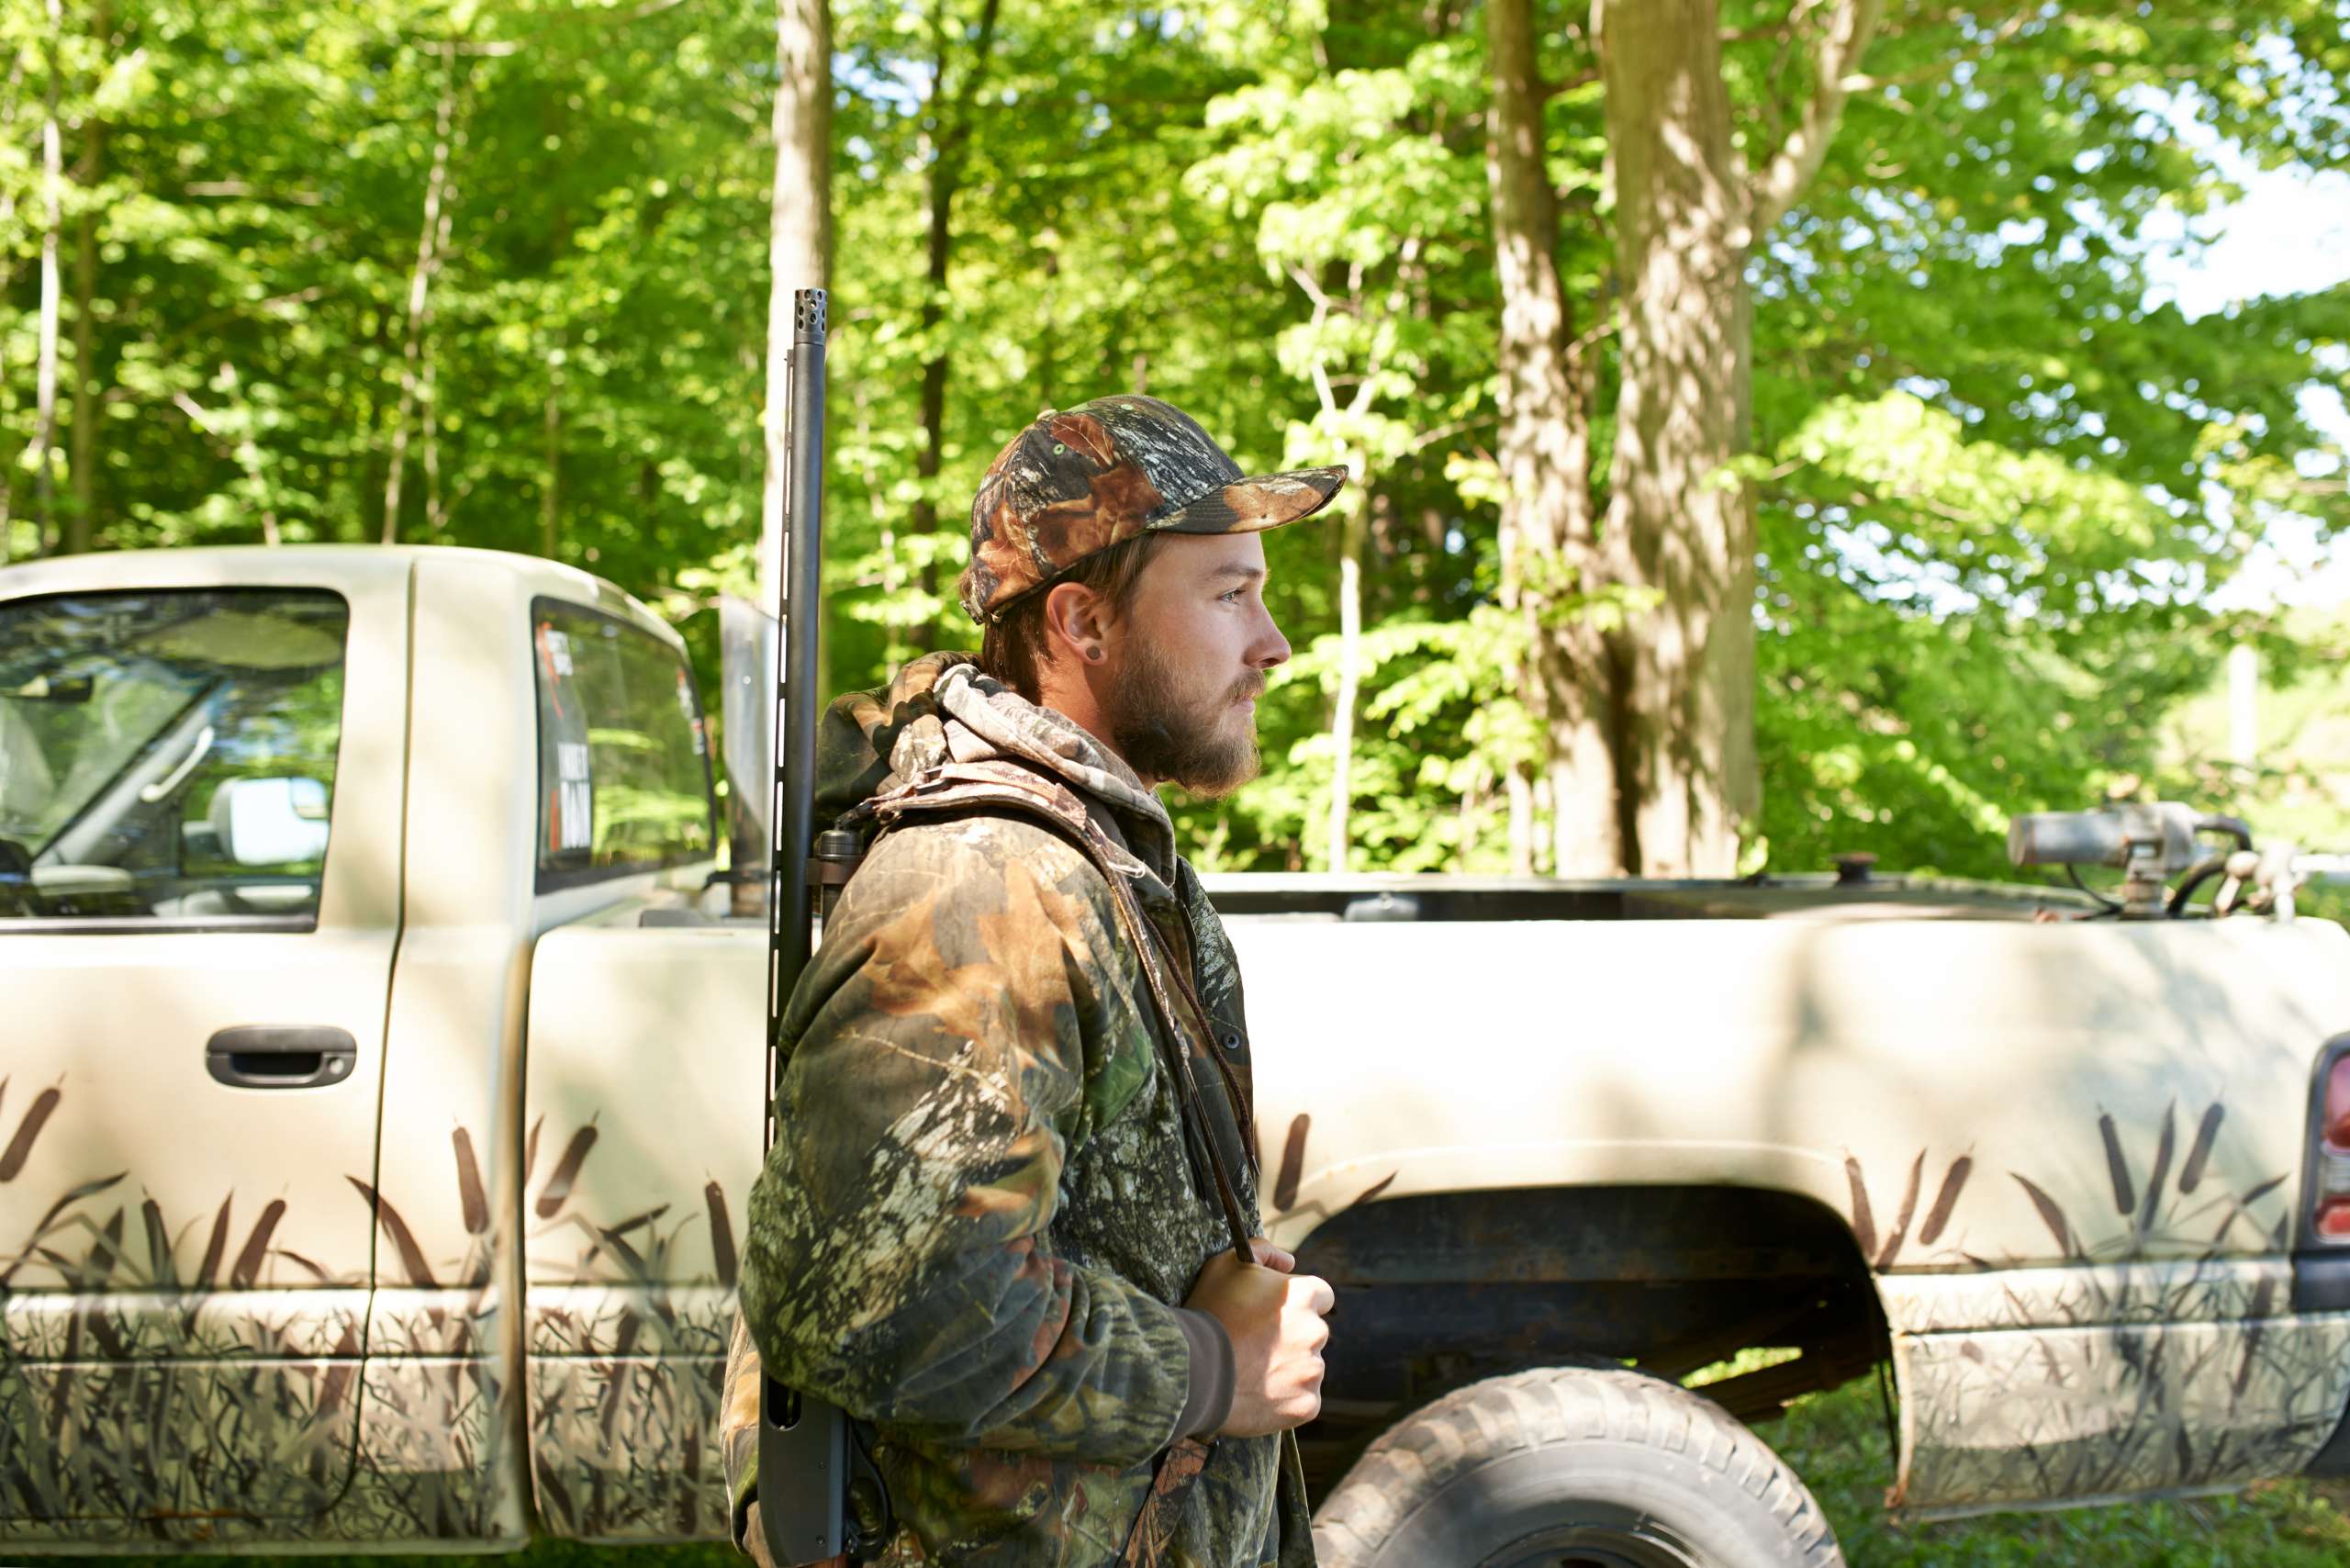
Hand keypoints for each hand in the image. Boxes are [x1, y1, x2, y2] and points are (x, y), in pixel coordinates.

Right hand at [1182, 1239, 1333, 1437]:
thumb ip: (1263, 1252)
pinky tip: (1257, 1395)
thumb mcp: (1226, 1265)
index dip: (1298, 1304)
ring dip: (1288, 1369)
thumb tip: (1289, 1262)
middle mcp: (1315, 1332)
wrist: (1193, 1372)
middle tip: (1256, 1346)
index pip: (1321, 1296)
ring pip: (1307, 1368)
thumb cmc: (1208, 1313)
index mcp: (1303, 1295)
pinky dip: (1285, 1400)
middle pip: (1312, 1333)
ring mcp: (1313, 1371)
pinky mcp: (1307, 1405)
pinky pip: (1303, 1400)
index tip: (1277, 1315)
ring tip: (1251, 1373)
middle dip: (1292, 1338)